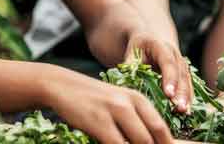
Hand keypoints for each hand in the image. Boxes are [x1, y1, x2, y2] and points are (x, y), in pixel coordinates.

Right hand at [41, 65, 173, 143]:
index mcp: (138, 99)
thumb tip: (149, 141)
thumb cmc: (91, 100)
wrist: (61, 85)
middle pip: (154, 138)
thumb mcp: (117, 104)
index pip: (161, 129)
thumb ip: (134, 121)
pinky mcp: (99, 122)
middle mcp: (130, 103)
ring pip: (140, 142)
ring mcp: (115, 111)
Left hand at [125, 31, 192, 112]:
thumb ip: (130, 68)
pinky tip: (187, 111)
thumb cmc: (139, 49)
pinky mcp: (184, 74)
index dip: (169, 78)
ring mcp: (182, 64)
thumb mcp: (132, 54)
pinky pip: (189, 86)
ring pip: (187, 81)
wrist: (151, 40)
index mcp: (161, 46)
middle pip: (181, 74)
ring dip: (187, 97)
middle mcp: (175, 54)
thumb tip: (125, 86)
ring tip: (185, 112)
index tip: (169, 94)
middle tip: (180, 108)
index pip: (167, 62)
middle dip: (181, 92)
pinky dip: (188, 99)